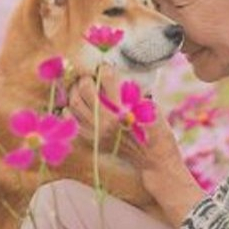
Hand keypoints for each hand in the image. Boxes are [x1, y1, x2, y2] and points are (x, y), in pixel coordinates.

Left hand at [69, 67, 204, 225]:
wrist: (154, 161)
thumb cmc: (158, 134)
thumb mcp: (153, 109)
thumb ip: (136, 94)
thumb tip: (121, 80)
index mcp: (123, 109)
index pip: (107, 79)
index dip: (105, 69)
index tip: (106, 67)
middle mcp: (106, 121)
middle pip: (85, 89)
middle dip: (86, 78)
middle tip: (90, 77)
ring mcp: (97, 133)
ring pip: (73, 105)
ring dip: (75, 93)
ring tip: (81, 89)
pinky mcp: (93, 141)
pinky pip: (72, 123)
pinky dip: (70, 112)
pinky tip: (76, 107)